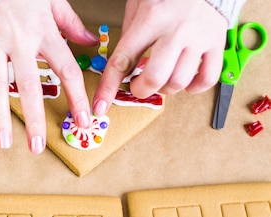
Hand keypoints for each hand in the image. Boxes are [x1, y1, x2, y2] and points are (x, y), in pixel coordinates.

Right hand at [0, 0, 97, 153]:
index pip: (66, 69)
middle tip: (38, 146)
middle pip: (30, 85)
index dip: (77, 96)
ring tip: (3, 142)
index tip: (84, 120)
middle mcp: (19, 41)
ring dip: (0, 115)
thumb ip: (70, 22)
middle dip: (35, 118)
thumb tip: (90, 41)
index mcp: (44, 31)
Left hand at [93, 0, 227, 115]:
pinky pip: (207, 79)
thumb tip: (122, 70)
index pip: (123, 60)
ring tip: (162, 77)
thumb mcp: (139, 6)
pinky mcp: (218, 42)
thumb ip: (130, 36)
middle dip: (141, 90)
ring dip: (165, 88)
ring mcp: (199, 37)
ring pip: (179, 81)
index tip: (100, 105)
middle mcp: (177, 29)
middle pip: (155, 77)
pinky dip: (193, 88)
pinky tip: (185, 81)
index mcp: (152, 18)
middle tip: (139, 85)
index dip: (108, 87)